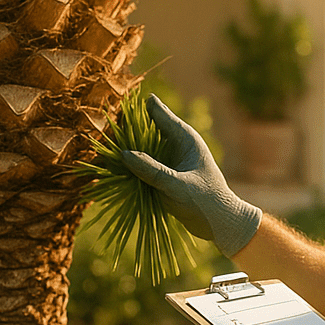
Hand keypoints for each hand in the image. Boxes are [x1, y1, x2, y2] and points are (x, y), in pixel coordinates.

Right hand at [121, 94, 261, 256]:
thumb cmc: (205, 201)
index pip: (158, 114)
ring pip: (143, 147)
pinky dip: (131, 164)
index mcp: (185, 138)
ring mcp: (170, 160)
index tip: (120, 102)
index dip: (139, 107)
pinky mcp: (165, 175)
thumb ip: (152, 171)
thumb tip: (124, 154)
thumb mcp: (177, 186)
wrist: (221, 222)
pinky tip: (113, 165)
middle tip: (105, 125)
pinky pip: (144, 164)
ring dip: (127, 147)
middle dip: (128, 128)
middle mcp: (177, 144)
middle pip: (147, 129)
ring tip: (103, 143)